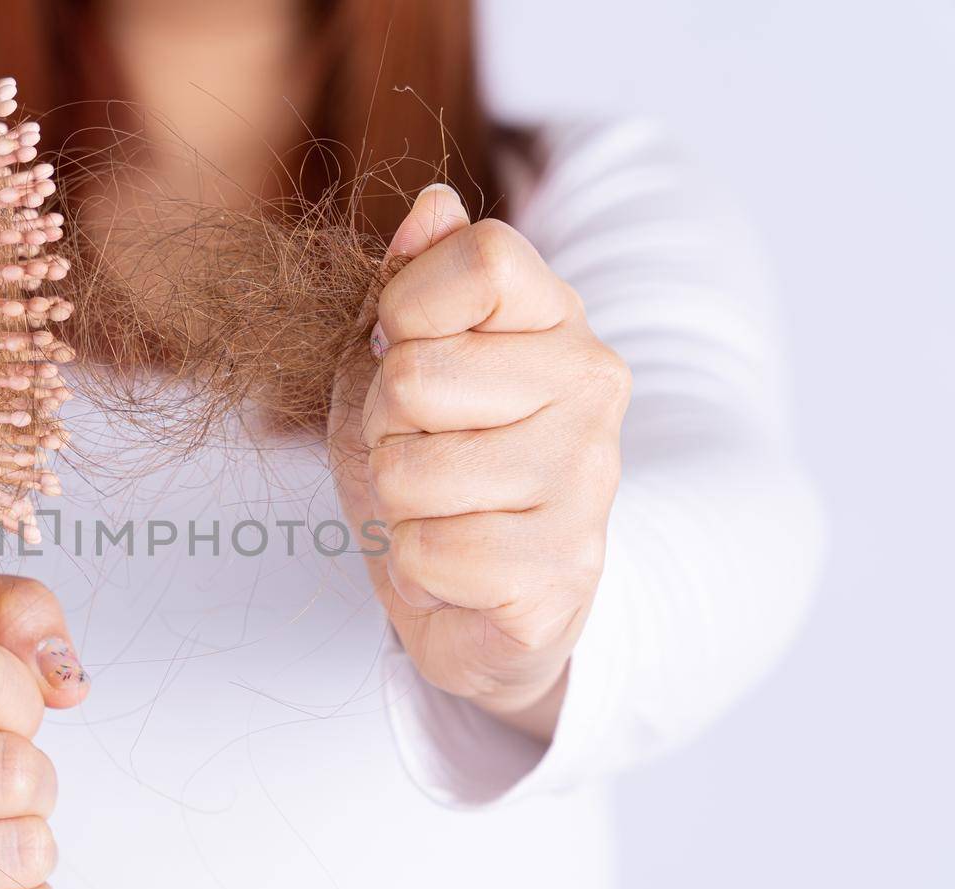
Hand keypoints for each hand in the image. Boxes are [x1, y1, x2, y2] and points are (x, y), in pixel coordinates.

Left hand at [329, 184, 630, 732]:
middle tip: (421, 453)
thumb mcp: (396, 363)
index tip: (407, 352)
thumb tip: (435, 203)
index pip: (480, 257)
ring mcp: (586, 482)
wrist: (475, 599)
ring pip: (409, 474)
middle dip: (383, 428)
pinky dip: (416, 569)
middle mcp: (590, 387)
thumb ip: (410, 284)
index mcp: (555, 319)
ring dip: (396, 506)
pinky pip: (427, 552)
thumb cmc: (434, 469)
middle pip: (414, 377)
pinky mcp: (561, 572)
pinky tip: (457, 567)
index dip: (405, 309)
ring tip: (440, 511)